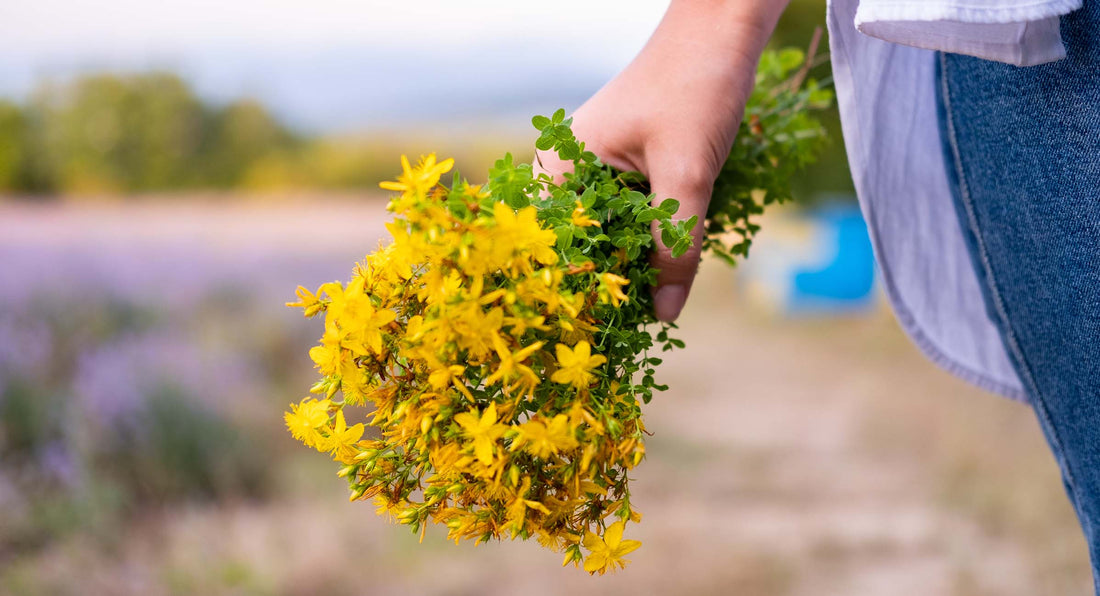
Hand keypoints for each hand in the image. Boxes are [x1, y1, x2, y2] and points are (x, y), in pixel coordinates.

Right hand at [534, 0, 785, 320]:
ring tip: (659, 302)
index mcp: (559, 169)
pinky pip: (629, 222)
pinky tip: (671, 261)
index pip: (559, 253)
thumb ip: (675, 245)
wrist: (723, 30)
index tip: (607, 339)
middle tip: (644, 324)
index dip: (581, 296)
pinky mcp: (623, 173)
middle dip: (614, 285)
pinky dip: (650, 242)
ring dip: (636, 266)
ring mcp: (593, 173)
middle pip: (583, 252)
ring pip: (610, 241)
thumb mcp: (688, 173)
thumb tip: (663, 316)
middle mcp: (566, 173)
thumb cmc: (696, 86)